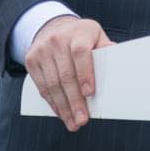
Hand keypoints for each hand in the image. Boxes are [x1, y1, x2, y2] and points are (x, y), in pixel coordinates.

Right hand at [25, 15, 113, 131]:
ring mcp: (42, 50)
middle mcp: (57, 40)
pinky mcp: (31, 61)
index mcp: (78, 33)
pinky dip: (52, 103)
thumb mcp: (96, 35)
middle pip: (66, 75)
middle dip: (75, 101)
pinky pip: (42, 87)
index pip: (80, 53)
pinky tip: (61, 114)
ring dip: (63, 107)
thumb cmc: (81, 36)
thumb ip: (106, 49)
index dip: (85, 73)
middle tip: (82, 120)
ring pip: (52, 84)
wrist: (53, 27)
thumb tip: (118, 62)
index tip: (90, 93)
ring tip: (73, 123)